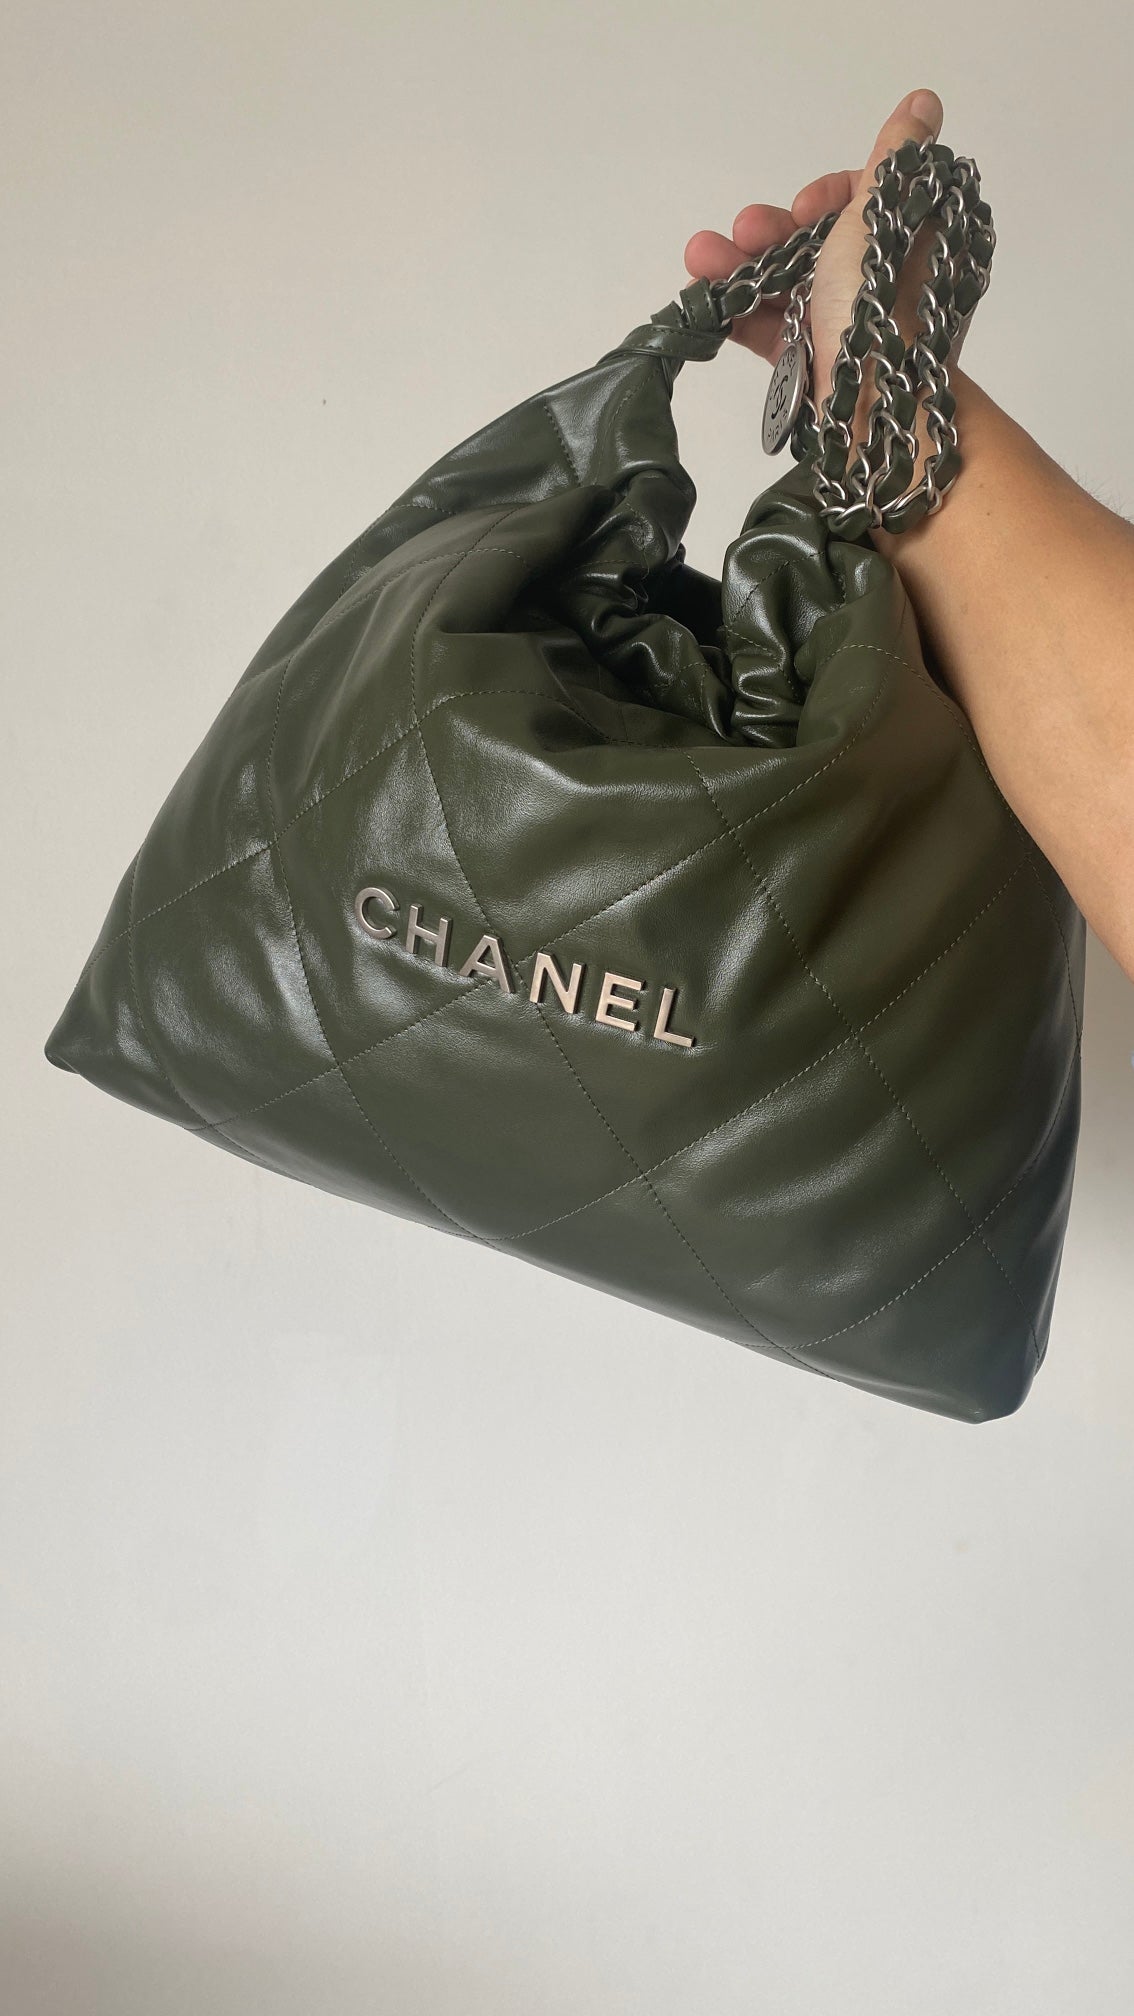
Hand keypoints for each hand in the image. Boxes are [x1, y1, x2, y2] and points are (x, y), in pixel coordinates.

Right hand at [683, 89, 956, 453]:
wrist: (870, 404)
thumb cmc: (877, 301)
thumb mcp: (882, 212)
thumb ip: (892, 159)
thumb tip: (923, 102)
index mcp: (909, 245)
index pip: (868, 203)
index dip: (829, 197)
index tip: (804, 206)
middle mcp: (882, 283)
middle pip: (821, 244)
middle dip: (772, 232)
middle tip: (741, 229)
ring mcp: (849, 325)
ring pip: (791, 284)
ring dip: (741, 267)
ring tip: (696, 258)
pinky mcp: (817, 363)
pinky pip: (774, 328)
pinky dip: (740, 311)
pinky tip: (701, 297)